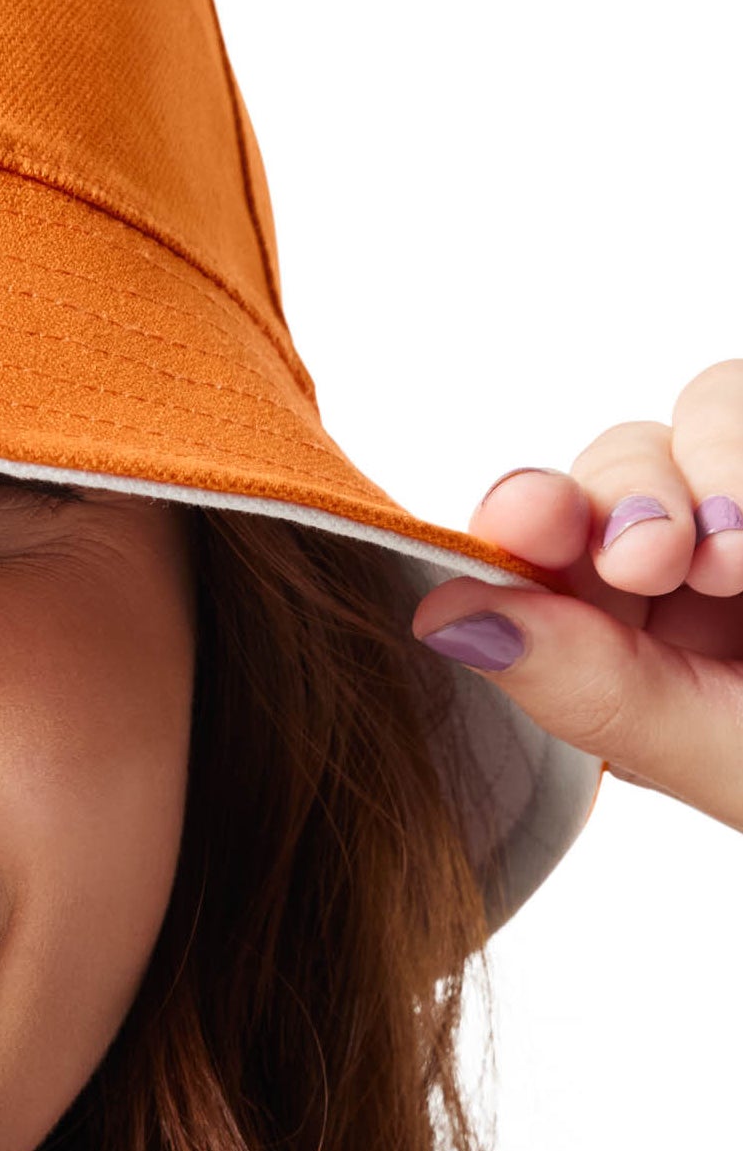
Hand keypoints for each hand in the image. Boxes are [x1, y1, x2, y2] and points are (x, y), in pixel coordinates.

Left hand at [411, 359, 742, 834]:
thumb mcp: (712, 751)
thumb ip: (591, 688)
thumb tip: (439, 618)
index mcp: (640, 646)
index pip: (550, 553)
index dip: (526, 522)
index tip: (529, 524)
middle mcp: (696, 566)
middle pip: (611, 469)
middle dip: (618, 497)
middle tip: (649, 557)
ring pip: (694, 413)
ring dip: (703, 470)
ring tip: (735, 561)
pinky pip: (740, 399)